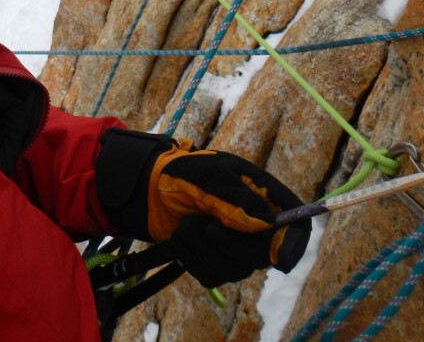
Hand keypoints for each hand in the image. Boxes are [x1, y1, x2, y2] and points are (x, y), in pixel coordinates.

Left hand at [148, 144, 310, 286]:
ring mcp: (238, 251)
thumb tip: (266, 223)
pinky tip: (182, 237)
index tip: (271, 246)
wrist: (152, 189)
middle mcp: (257, 228)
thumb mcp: (209, 175)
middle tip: (207, 226)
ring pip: (235, 270)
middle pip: (265, 256)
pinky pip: (211, 276)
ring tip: (188, 222)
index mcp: (264, 198)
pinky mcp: (217, 266)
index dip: (292, 241)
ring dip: (202, 246)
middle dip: (230, 243)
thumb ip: (236, 198)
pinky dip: (190, 256)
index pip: (297, 227)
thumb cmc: (185, 174)